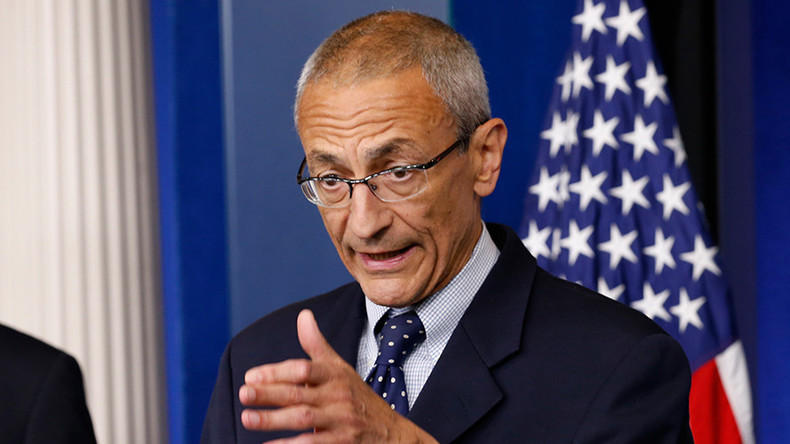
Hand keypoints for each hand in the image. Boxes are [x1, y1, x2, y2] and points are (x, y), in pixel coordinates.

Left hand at [239, 309, 437, 442]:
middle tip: (243, 393)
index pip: (304, 369)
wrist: (392, 433)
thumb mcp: (340, 369)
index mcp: (336, 375)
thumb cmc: (358, 397)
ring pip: (304, 419)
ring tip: (247, 418)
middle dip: (269, 393)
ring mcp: (341, 421)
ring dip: (273, 420)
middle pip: (300, 394)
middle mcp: (339, 396)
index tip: (250, 375)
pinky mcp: (343, 443)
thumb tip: (303, 315)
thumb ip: (317, 345)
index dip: (277, 372)